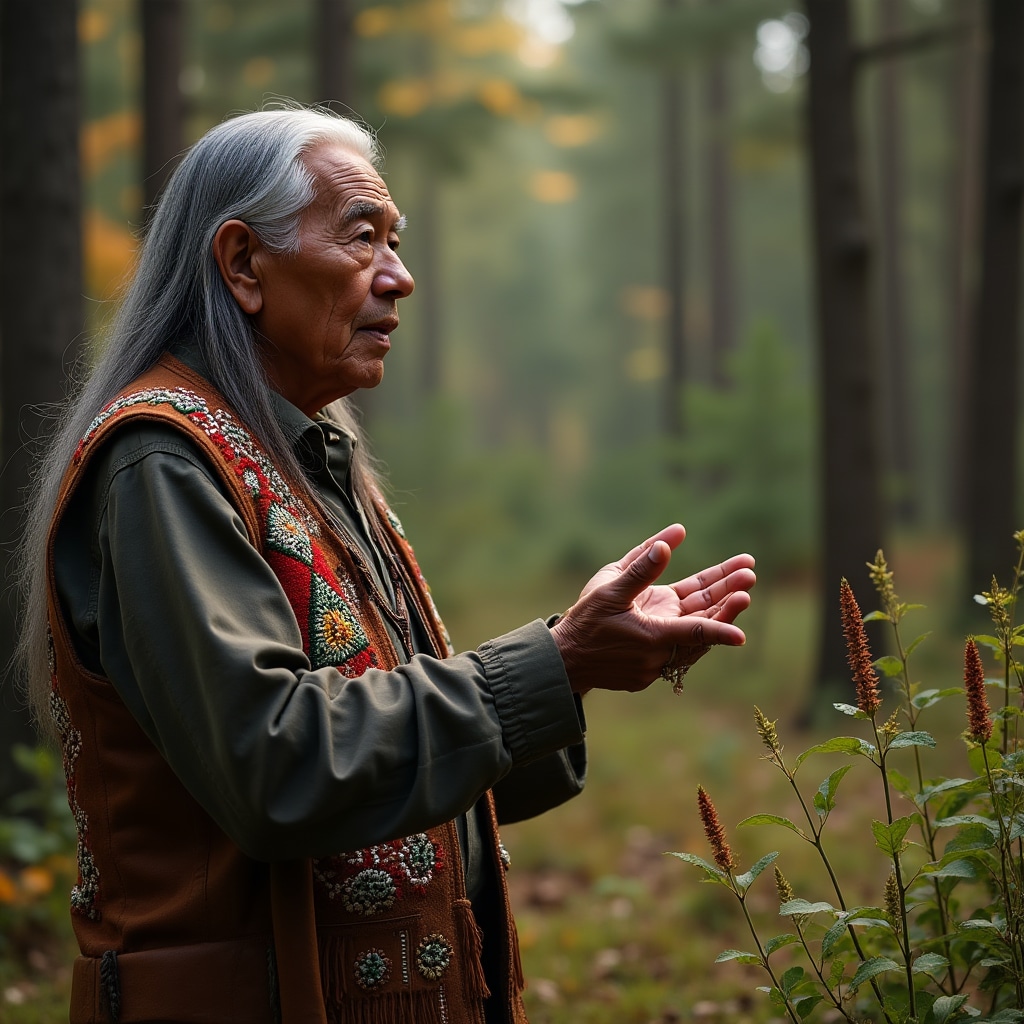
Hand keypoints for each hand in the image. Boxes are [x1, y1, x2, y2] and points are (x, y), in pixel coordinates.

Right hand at [550, 524, 754, 693]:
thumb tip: (668, 543)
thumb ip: (640, 568)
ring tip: (740, 581)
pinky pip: (684, 636)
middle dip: (728, 599)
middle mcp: (661, 651)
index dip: (721, 628)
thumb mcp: (608, 589)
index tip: (743, 635)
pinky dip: (701, 618)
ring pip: (696, 628)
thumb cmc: (585, 622)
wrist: (567, 659)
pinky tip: (717, 597)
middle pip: (703, 623)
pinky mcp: (656, 660)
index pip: (695, 631)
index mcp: (652, 636)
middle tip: (749, 575)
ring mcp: (660, 658)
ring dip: (718, 605)